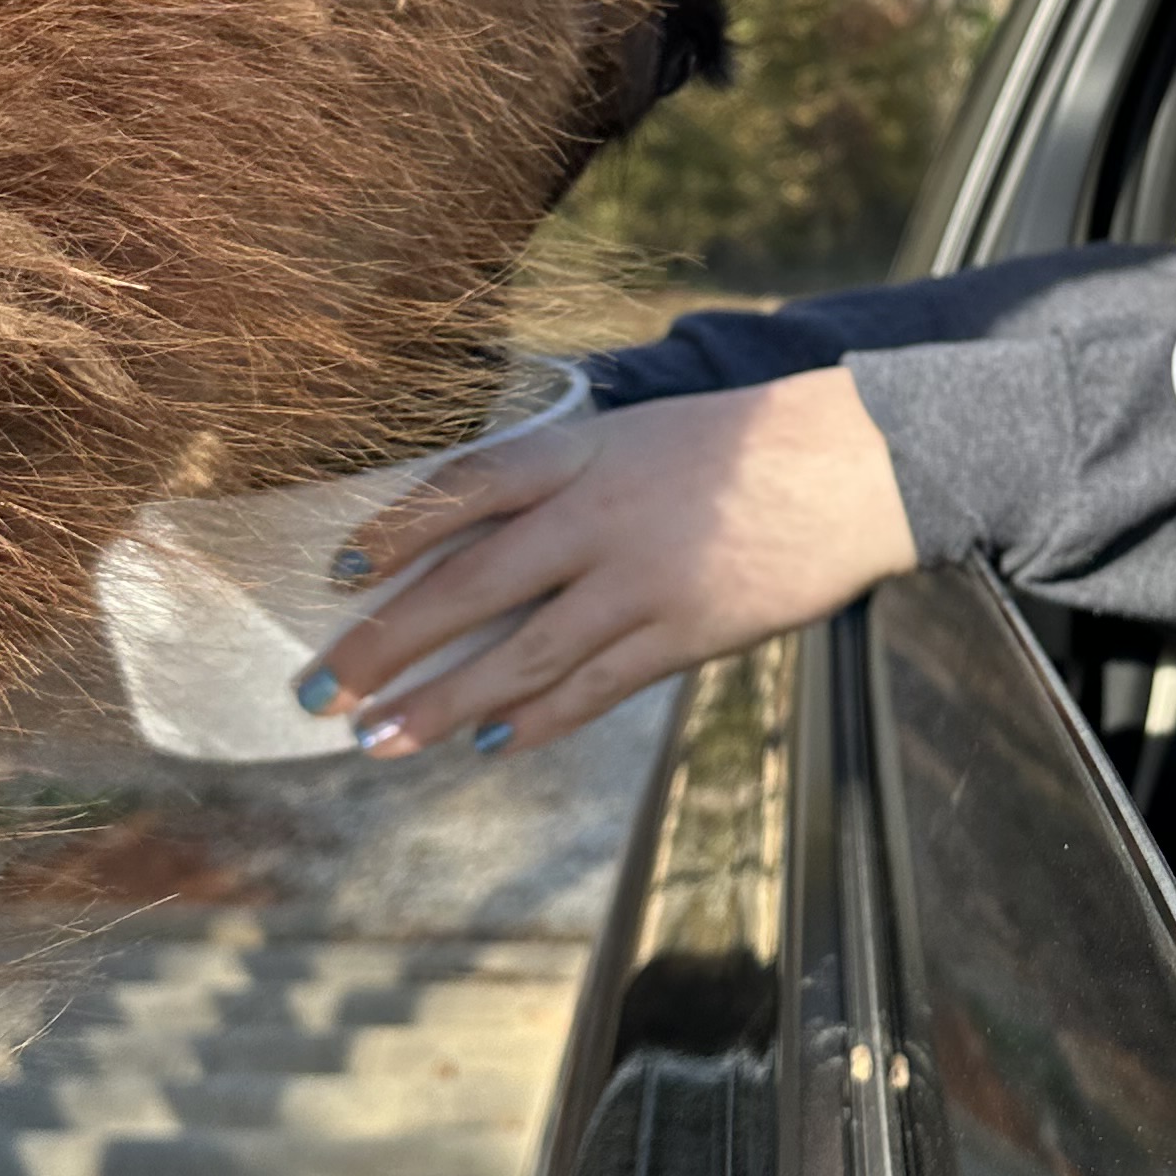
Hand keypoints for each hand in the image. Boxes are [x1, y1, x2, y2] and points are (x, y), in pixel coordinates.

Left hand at [298, 369, 918, 760]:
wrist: (860, 462)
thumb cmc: (747, 443)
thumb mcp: (641, 433)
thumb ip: (567, 478)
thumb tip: (481, 537)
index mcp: (583, 452)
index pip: (465, 488)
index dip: (396, 528)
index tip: (337, 567)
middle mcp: (598, 517)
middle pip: (467, 587)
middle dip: (383, 644)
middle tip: (316, 689)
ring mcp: (642, 582)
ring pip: (518, 656)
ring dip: (440, 702)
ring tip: (378, 739)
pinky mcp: (687, 633)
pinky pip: (595, 686)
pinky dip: (540, 718)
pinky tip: (492, 742)